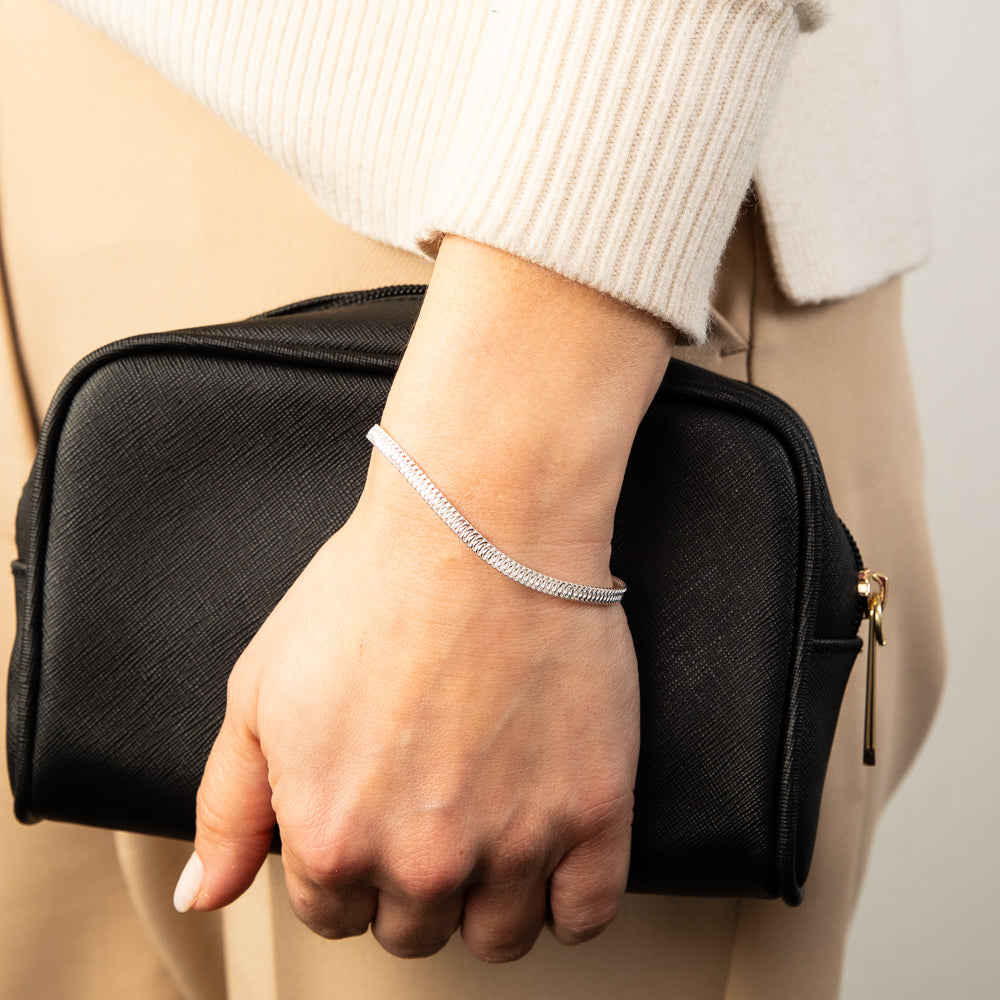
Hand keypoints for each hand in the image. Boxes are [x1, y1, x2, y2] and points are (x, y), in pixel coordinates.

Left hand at [178, 472, 639, 961]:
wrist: (481, 527)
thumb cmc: (372, 592)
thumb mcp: (261, 690)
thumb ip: (228, 807)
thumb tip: (202, 893)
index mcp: (332, 837)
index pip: (330, 912)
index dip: (345, 861)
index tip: (371, 812)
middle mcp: (423, 860)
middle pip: (412, 929)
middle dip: (408, 880)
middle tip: (428, 805)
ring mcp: (516, 841)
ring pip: (497, 936)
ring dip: (484, 898)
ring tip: (486, 826)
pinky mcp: (594, 811)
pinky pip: (585, 914)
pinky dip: (566, 899)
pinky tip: (547, 854)